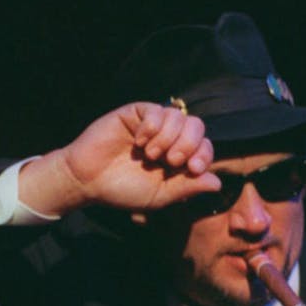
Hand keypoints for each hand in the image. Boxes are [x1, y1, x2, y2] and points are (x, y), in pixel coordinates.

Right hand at [16, 102, 221, 217]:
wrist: (87, 181)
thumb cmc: (122, 190)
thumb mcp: (159, 196)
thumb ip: (186, 188)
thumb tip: (218, 183)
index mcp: (177, 158)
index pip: (204, 147)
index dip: (204, 155)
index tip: (192, 168)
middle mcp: (168, 138)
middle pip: (197, 127)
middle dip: (189, 144)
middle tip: (172, 161)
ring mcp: (153, 124)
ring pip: (179, 117)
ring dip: (169, 137)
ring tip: (150, 154)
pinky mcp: (136, 113)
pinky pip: (157, 110)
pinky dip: (152, 126)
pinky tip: (139, 141)